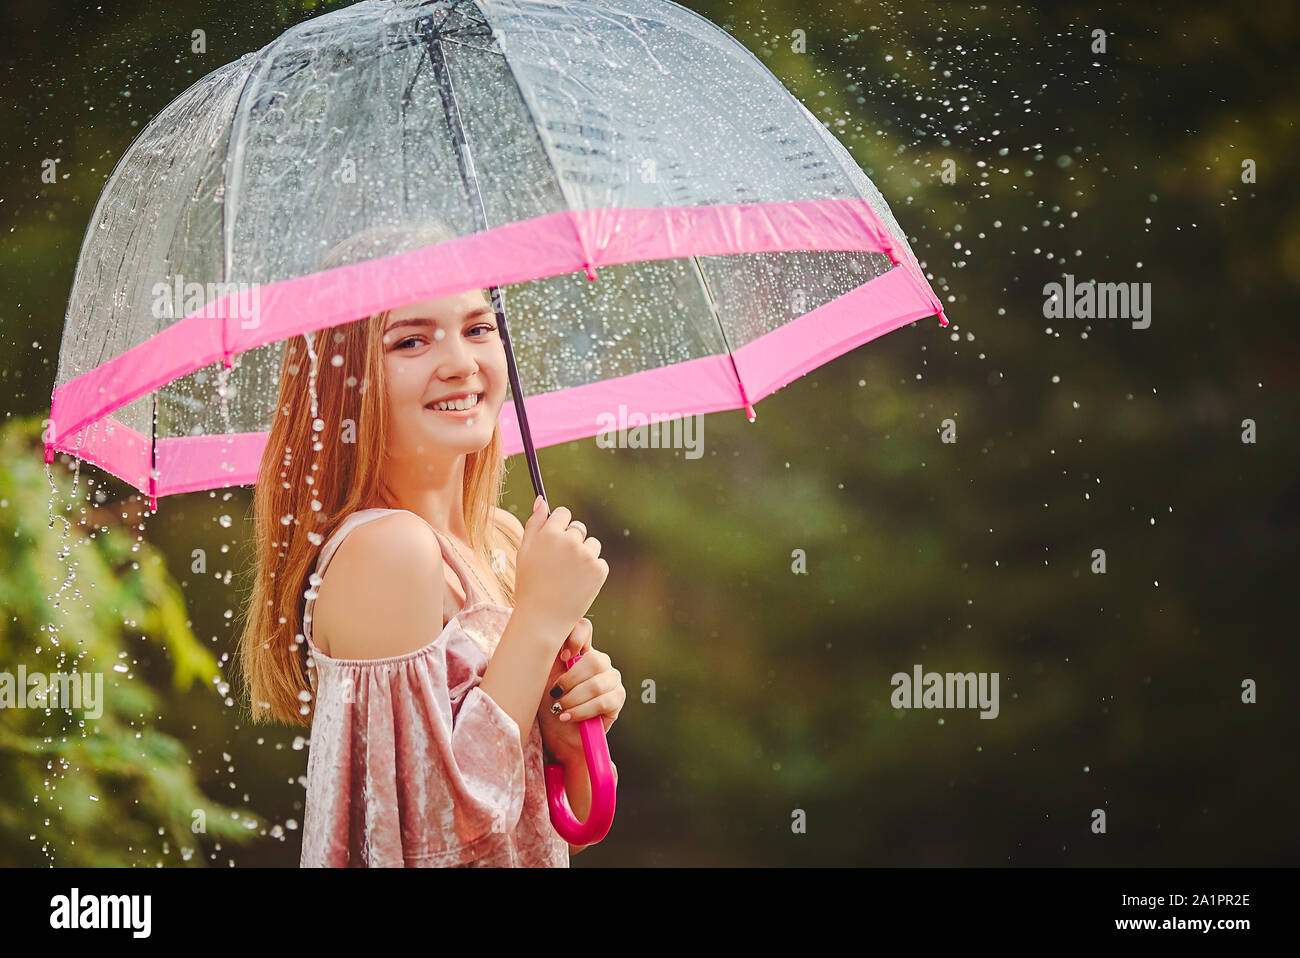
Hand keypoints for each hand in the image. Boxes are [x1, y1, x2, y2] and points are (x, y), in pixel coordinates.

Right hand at [515, 497, 607, 643]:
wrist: (542, 618)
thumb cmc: (529, 585)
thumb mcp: (524, 552)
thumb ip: (533, 524)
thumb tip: (541, 499)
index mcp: (550, 533)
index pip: (563, 513)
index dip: (559, 527)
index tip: (555, 541)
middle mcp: (570, 540)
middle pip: (578, 528)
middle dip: (572, 542)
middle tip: (559, 566)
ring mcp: (587, 555)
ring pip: (591, 544)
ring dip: (584, 555)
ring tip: (568, 576)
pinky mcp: (599, 570)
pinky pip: (599, 562)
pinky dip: (592, 572)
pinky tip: (578, 585)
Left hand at [537, 617, 623, 762]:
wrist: (558, 736)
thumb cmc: (548, 705)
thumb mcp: (542, 678)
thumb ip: (547, 655)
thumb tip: (540, 636)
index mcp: (580, 651)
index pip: (584, 629)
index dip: (575, 638)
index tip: (563, 658)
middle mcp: (600, 662)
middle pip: (595, 659)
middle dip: (571, 680)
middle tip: (556, 693)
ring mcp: (612, 680)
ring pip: (597, 684)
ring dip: (574, 699)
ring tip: (560, 708)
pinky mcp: (617, 700)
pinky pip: (603, 702)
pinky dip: (581, 711)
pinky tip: (568, 716)